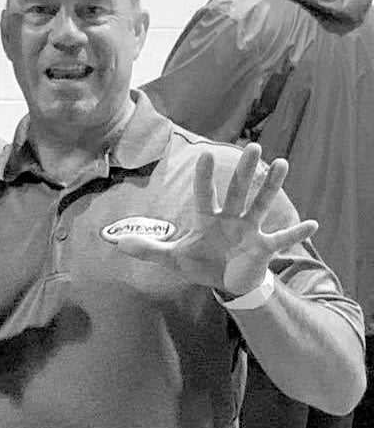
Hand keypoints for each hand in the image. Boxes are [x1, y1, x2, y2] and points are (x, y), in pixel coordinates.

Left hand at [114, 143, 316, 296]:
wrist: (226, 281)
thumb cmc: (201, 263)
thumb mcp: (171, 257)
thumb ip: (147, 248)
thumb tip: (114, 243)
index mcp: (207, 218)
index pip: (203, 194)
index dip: (203, 178)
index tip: (204, 155)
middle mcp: (231, 218)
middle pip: (237, 191)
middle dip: (244, 171)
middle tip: (253, 146)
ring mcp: (249, 231)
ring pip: (261, 204)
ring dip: (271, 186)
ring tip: (281, 163)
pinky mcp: (264, 248)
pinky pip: (282, 239)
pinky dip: (297, 233)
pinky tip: (314, 223)